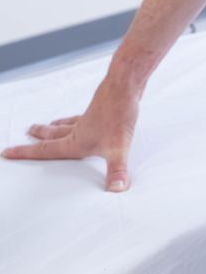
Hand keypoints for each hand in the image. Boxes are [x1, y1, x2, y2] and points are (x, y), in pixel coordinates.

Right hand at [1, 76, 139, 191]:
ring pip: (68, 123)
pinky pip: (83, 115)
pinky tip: (87, 115)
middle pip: (54, 134)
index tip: (7, 152)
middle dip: (39, 136)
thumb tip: (116, 189)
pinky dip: (77, 117)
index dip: (25, 153)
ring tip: (51, 124)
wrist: (125, 84)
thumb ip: (117, 171)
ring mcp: (90, 116)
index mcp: (76, 141)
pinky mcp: (102, 107)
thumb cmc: (119, 113)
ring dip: (57, 125)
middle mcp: (80, 128)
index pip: (46, 150)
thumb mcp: (119, 148)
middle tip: (28, 132)